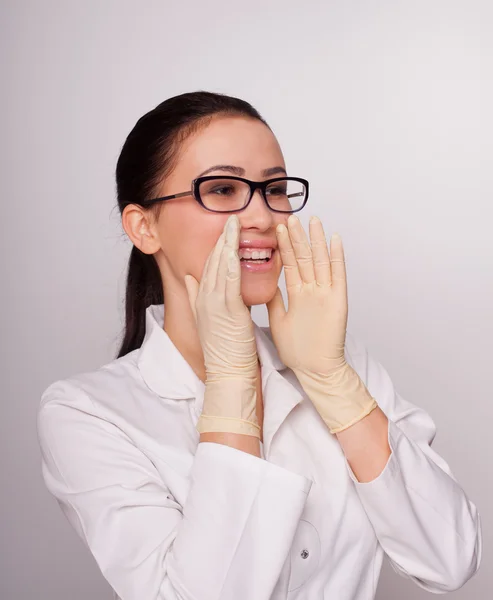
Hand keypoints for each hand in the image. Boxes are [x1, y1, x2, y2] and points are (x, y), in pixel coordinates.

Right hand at [185, 215, 259, 437]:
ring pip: (218, 266)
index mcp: (202, 300)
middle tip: (230, 219)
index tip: (225, 231)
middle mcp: (204, 299)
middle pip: (211, 261)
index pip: (208, 266)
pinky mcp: (226, 310)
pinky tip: (235, 246)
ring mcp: (213, 304)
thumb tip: (191, 278)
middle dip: (221, 239)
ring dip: (226, 243)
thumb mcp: (208, 320)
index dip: (216, 247)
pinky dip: (231, 261)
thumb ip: (198, 297)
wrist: (228, 374)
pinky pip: (228, 279)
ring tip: (234, 224)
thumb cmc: (226, 351)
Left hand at [266, 214, 347, 376]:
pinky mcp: (338, 301)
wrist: (315, 370)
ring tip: (312, 220)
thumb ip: (274, 300)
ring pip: (320, 261)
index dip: (284, 246)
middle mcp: (312, 291)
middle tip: (291, 216)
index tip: (278, 228)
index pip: (290, 264)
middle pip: (304, 258)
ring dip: (316, 240)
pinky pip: (338, 275)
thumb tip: (262, 284)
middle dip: (297, 238)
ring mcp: (326, 294)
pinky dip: (337, 257)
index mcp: (297, 294)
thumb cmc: (298, 350)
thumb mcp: (279, 320)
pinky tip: (335, 239)